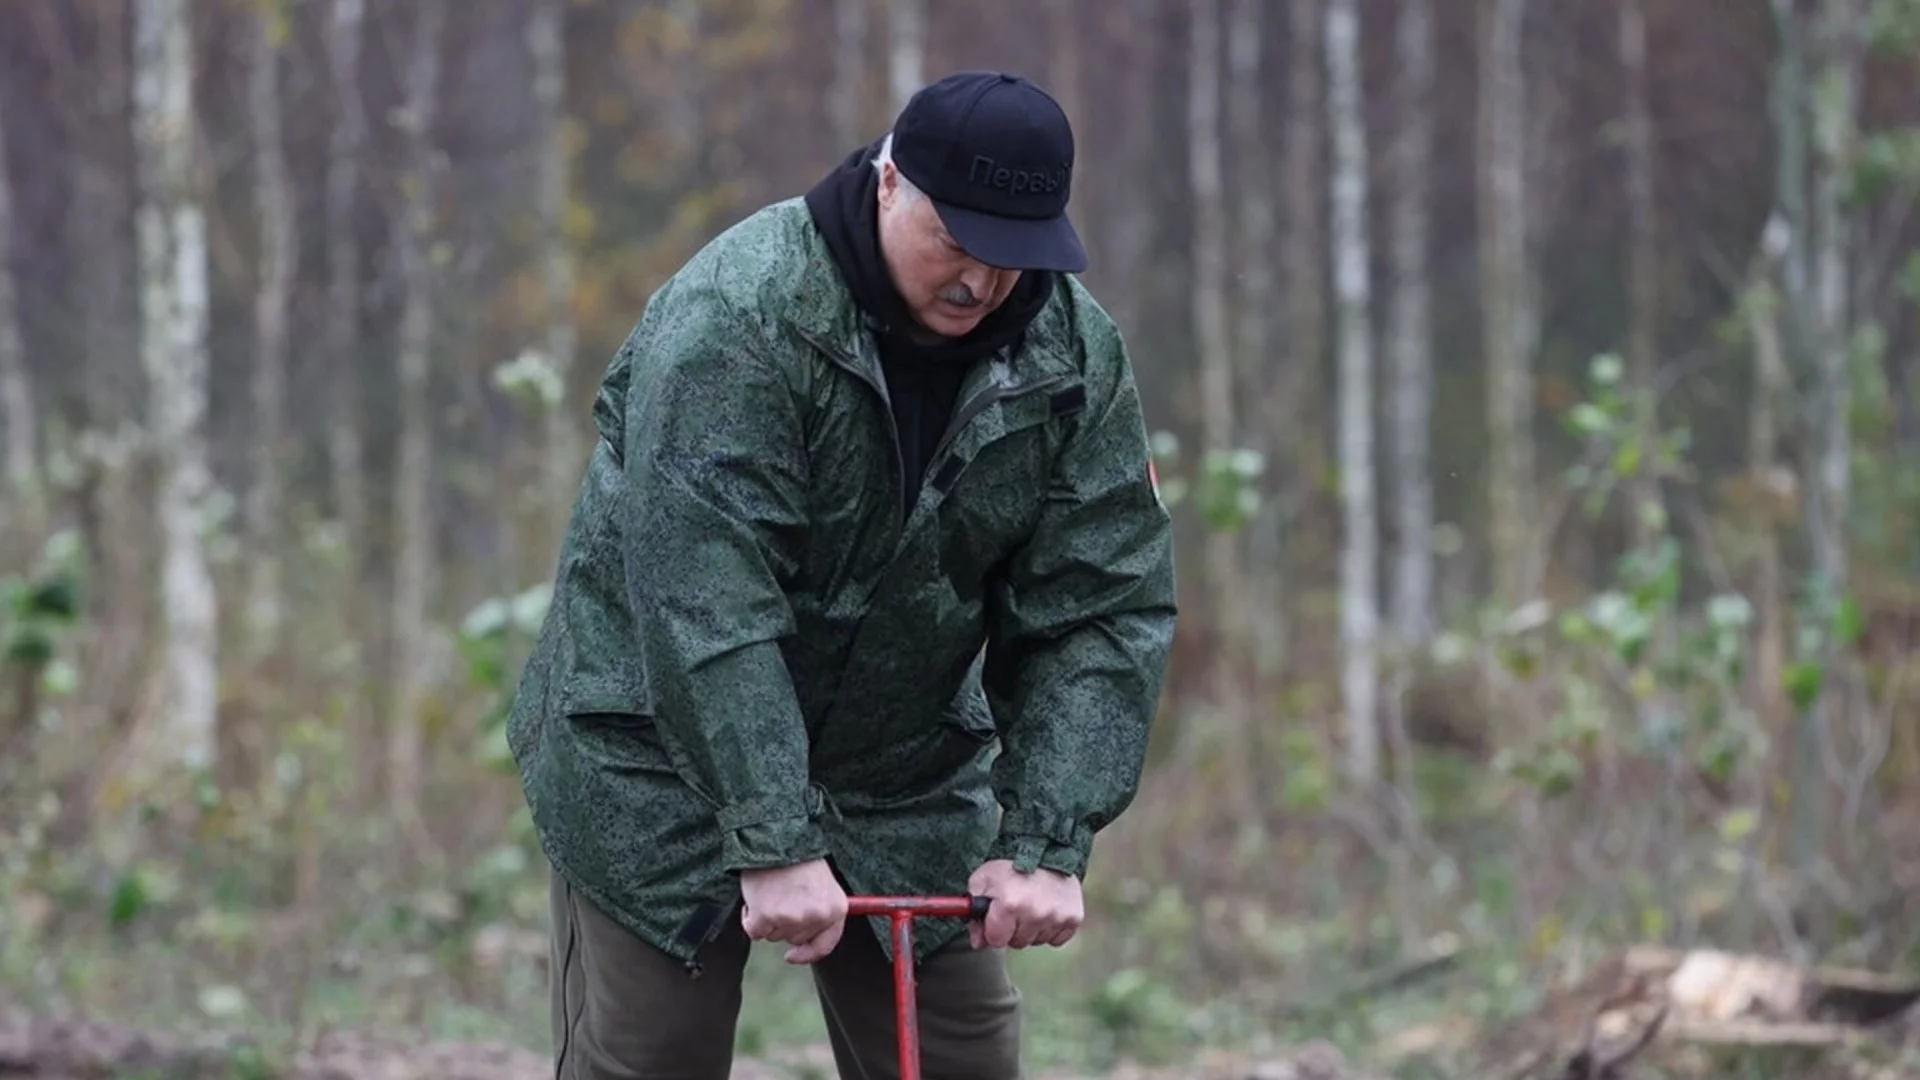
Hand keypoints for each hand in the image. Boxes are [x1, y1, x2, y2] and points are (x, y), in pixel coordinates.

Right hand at [739, 858, 847, 963]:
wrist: (776, 838)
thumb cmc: (798, 860)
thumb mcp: (823, 885)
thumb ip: (819, 914)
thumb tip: (800, 949)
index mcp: (836, 908)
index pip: (825, 943)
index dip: (808, 953)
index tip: (792, 956)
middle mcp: (816, 916)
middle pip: (795, 938)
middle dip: (786, 922)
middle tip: (783, 894)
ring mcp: (791, 918)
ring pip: (774, 935)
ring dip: (768, 918)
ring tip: (772, 890)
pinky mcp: (765, 917)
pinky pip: (754, 932)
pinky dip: (750, 918)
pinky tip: (755, 897)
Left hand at [966, 859, 1083, 950]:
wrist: (1046, 847)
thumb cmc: (1010, 865)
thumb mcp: (982, 881)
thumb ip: (975, 914)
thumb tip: (978, 942)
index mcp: (1009, 906)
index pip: (995, 940)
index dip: (994, 929)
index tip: (997, 916)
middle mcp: (1035, 914)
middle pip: (1017, 942)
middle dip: (1013, 928)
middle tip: (1016, 906)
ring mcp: (1057, 917)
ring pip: (1037, 940)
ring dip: (1032, 928)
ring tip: (1033, 903)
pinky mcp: (1073, 918)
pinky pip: (1057, 939)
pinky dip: (1051, 927)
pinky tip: (1047, 908)